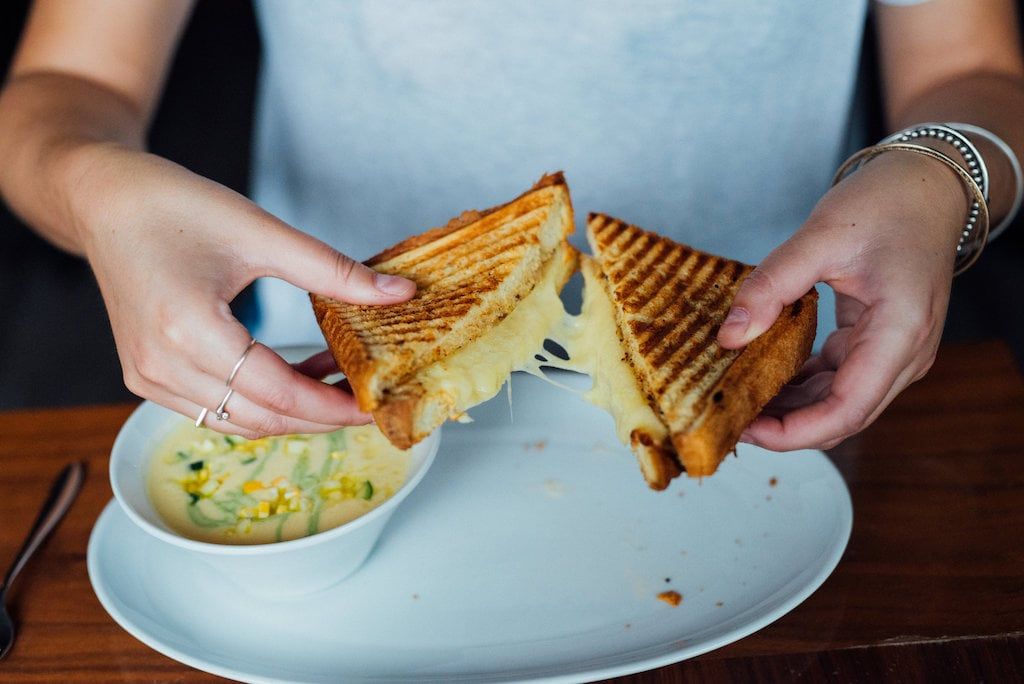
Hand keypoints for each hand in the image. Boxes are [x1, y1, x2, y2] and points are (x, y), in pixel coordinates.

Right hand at [68, 143, 414, 437]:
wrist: (104, 198)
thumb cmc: (173, 205)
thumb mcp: (262, 232)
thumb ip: (334, 272)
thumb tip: (398, 294)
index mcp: (189, 330)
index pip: (279, 393)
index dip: (334, 405)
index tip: (376, 405)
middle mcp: (162, 365)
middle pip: (262, 417)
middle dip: (321, 416)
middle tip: (368, 398)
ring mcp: (148, 376)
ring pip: (238, 420)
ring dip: (292, 411)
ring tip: (338, 379)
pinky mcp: (146, 374)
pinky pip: (214, 408)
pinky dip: (259, 401)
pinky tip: (295, 373)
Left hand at [717, 150, 966, 449]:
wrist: (927, 186)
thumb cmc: (888, 204)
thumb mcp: (821, 236)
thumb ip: (771, 286)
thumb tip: (729, 337)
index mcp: (899, 331)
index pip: (848, 409)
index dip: (797, 431)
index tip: (749, 429)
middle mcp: (905, 353)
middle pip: (842, 416)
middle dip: (786, 426)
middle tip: (729, 418)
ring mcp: (895, 352)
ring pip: (839, 403)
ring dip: (792, 409)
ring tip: (738, 401)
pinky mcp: (879, 343)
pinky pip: (839, 380)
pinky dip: (802, 386)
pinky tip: (762, 380)